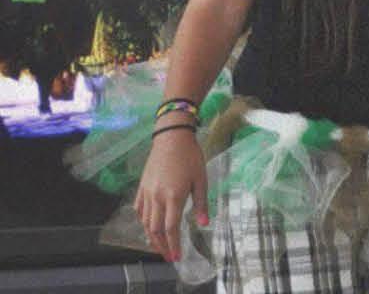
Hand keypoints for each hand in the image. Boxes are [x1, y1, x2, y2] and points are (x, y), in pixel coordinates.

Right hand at [135, 127, 207, 264]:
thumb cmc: (190, 157)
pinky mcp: (141, 187)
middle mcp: (157, 197)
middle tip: (168, 256)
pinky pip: (139, 210)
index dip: (173, 244)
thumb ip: (201, 203)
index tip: (176, 256)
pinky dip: (143, 221)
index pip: (170, 227)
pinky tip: (148, 226)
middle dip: (161, 246)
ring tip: (159, 246)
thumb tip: (203, 224)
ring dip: (151, 237)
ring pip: (144, 222)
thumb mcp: (201, 179)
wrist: (171, 138)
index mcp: (173, 196)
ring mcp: (146, 193)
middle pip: (155, 229)